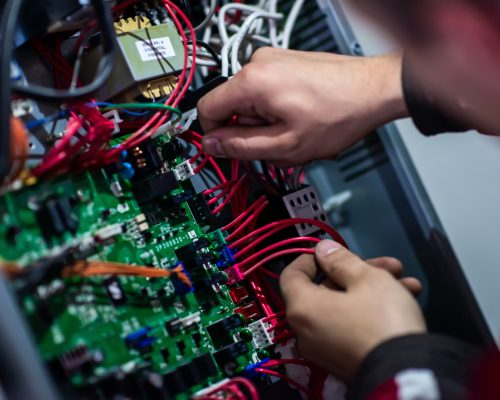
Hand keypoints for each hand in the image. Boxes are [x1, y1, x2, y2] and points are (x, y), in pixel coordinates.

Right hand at [198, 48, 407, 166]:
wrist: (374, 91)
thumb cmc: (339, 114)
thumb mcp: (285, 146)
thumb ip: (241, 147)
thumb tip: (212, 146)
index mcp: (251, 82)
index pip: (206, 110)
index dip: (215, 136)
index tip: (231, 150)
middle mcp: (257, 64)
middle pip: (233, 109)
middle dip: (253, 133)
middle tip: (282, 144)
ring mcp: (273, 60)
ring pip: (252, 105)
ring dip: (270, 126)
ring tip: (298, 132)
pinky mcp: (285, 63)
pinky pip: (267, 94)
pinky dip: (280, 112)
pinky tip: (302, 120)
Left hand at [280, 240, 425, 381]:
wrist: (408, 373)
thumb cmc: (382, 321)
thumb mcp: (365, 278)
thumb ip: (341, 260)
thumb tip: (323, 250)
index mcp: (302, 308)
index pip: (292, 275)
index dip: (311, 258)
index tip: (332, 251)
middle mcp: (307, 331)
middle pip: (325, 290)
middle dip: (358, 272)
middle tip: (386, 265)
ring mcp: (325, 349)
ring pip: (344, 307)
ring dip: (372, 289)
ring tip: (405, 282)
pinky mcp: (345, 360)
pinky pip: (351, 326)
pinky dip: (371, 311)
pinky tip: (405, 299)